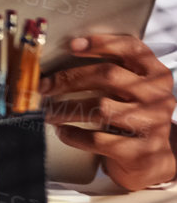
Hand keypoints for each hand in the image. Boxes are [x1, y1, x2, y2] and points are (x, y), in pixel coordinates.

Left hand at [41, 33, 176, 190]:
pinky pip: (98, 139)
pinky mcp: (140, 152)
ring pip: (100, 108)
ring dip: (66, 109)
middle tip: (44, 86)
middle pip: (108, 75)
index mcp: (156, 75)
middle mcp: (158, 97)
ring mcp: (152, 125)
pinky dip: (74, 134)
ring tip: (47, 111)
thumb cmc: (134, 115)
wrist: (157, 159)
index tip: (72, 46)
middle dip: (69, 79)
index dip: (101, 43)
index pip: (131, 48)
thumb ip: (111, 68)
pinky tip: (63, 132)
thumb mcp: (131, 89)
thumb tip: (66, 53)